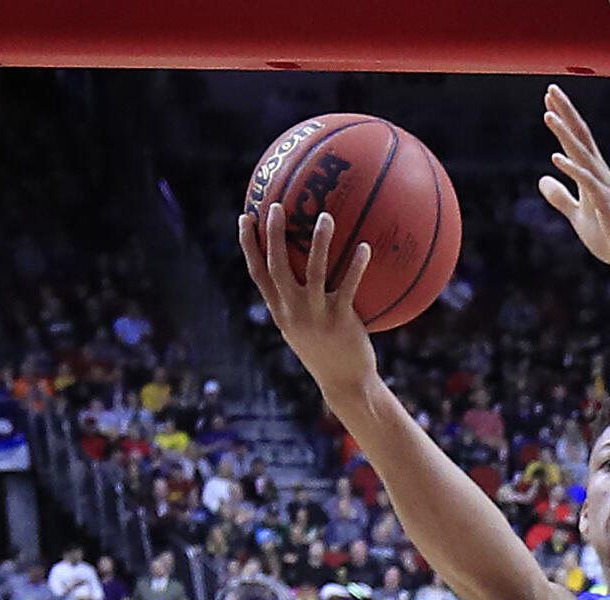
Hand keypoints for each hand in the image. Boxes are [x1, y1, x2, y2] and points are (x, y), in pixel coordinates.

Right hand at [239, 201, 380, 402]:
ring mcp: (316, 316)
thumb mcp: (305, 327)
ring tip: (325, 216)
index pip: (257, 273)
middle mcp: (292, 311)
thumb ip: (298, 301)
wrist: (345, 383)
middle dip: (274, 235)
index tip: (245, 217)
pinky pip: (348, 286)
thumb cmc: (327, 352)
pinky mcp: (340, 321)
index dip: (249, 245)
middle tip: (276, 206)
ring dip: (318, 242)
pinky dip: (355, 266)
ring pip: (313, 271)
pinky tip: (364, 246)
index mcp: (280, 311)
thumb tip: (301, 271)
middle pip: (277, 266)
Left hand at [538, 87, 609, 272]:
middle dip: (566, 113)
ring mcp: (604, 189)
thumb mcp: (577, 215)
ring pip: (583, 155)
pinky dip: (572, 169)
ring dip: (565, 135)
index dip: (564, 119)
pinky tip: (555, 158)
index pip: (578, 140)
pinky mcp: (606, 206)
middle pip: (581, 137)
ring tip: (548, 116)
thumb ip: (561, 197)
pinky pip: (587, 184)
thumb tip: (542, 179)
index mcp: (594, 175)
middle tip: (551, 89)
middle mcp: (600, 175)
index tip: (550, 99)